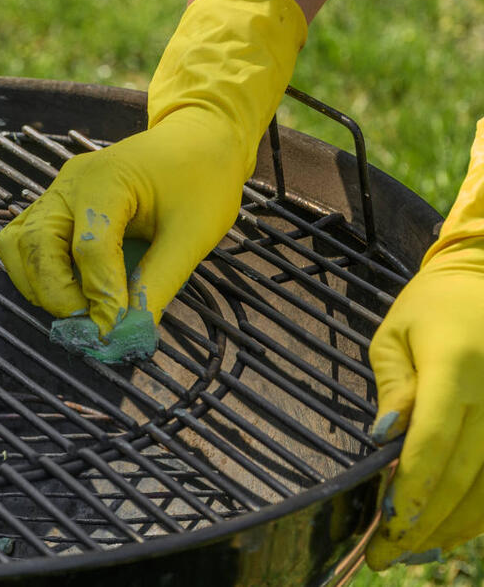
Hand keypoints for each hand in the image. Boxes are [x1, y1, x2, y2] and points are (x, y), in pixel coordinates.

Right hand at [0, 112, 245, 334]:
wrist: (197, 141)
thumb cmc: (201, 180)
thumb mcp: (193, 234)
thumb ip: (158, 282)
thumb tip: (132, 332)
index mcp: (106, 180)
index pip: (89, 247)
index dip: (101, 295)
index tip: (117, 331)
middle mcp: (69, 184)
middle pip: (34, 244)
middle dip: (57, 294)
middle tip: (91, 325)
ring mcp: (55, 193)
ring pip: (16, 246)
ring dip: (40, 286)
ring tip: (82, 309)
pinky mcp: (53, 208)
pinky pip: (24, 244)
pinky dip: (38, 275)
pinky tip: (74, 291)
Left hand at [366, 119, 483, 568]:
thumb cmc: (430, 307)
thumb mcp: (394, 335)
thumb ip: (392, 388)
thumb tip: (384, 441)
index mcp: (456, 363)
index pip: (435, 438)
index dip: (414, 485)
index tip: (389, 520)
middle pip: (464, 472)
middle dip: (424, 519)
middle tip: (384, 552)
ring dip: (455, 525)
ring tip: (412, 551)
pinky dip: (483, 510)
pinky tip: (454, 530)